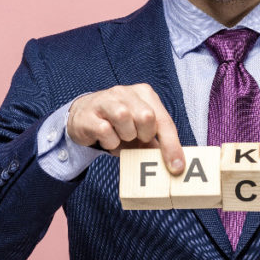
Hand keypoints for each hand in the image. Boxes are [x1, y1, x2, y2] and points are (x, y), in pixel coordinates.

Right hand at [67, 84, 184, 174]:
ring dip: (124, 136)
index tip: (177, 167)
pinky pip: (104, 130)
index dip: (172, 145)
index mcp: (145, 94)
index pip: (164, 120)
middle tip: (135, 137)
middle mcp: (126, 92)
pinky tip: (106, 138)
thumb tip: (173, 163)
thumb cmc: (117, 125)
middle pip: (146, 116)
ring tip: (119, 136)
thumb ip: (154, 142)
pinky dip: (109, 141)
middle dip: (143, 135)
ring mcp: (106, 100)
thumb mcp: (138, 131)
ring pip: (124, 117)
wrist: (83, 117)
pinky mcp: (89, 114)